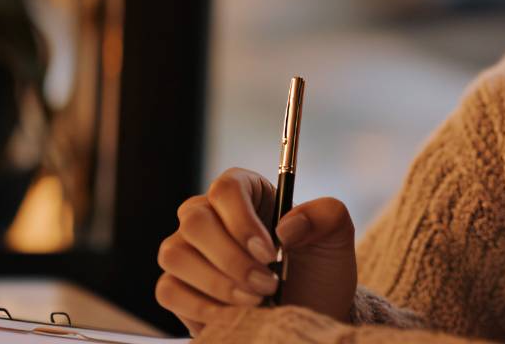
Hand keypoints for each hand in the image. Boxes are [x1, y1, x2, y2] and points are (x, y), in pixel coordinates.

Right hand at [155, 167, 357, 334]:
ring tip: (256, 302)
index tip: (270, 253)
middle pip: (195, 220)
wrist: (308, 313)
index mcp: (246, 193)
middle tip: (267, 285)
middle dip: (232, 259)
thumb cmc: (318, 270)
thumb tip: (286, 225)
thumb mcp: (335, 238)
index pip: (227, 188)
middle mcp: (209, 215)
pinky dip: (201, 307)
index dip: (243, 221)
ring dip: (218, 283)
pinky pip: (168, 289)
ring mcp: (188, 250)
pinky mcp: (177, 286)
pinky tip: (233, 316)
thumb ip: (325, 215)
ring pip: (176, 254)